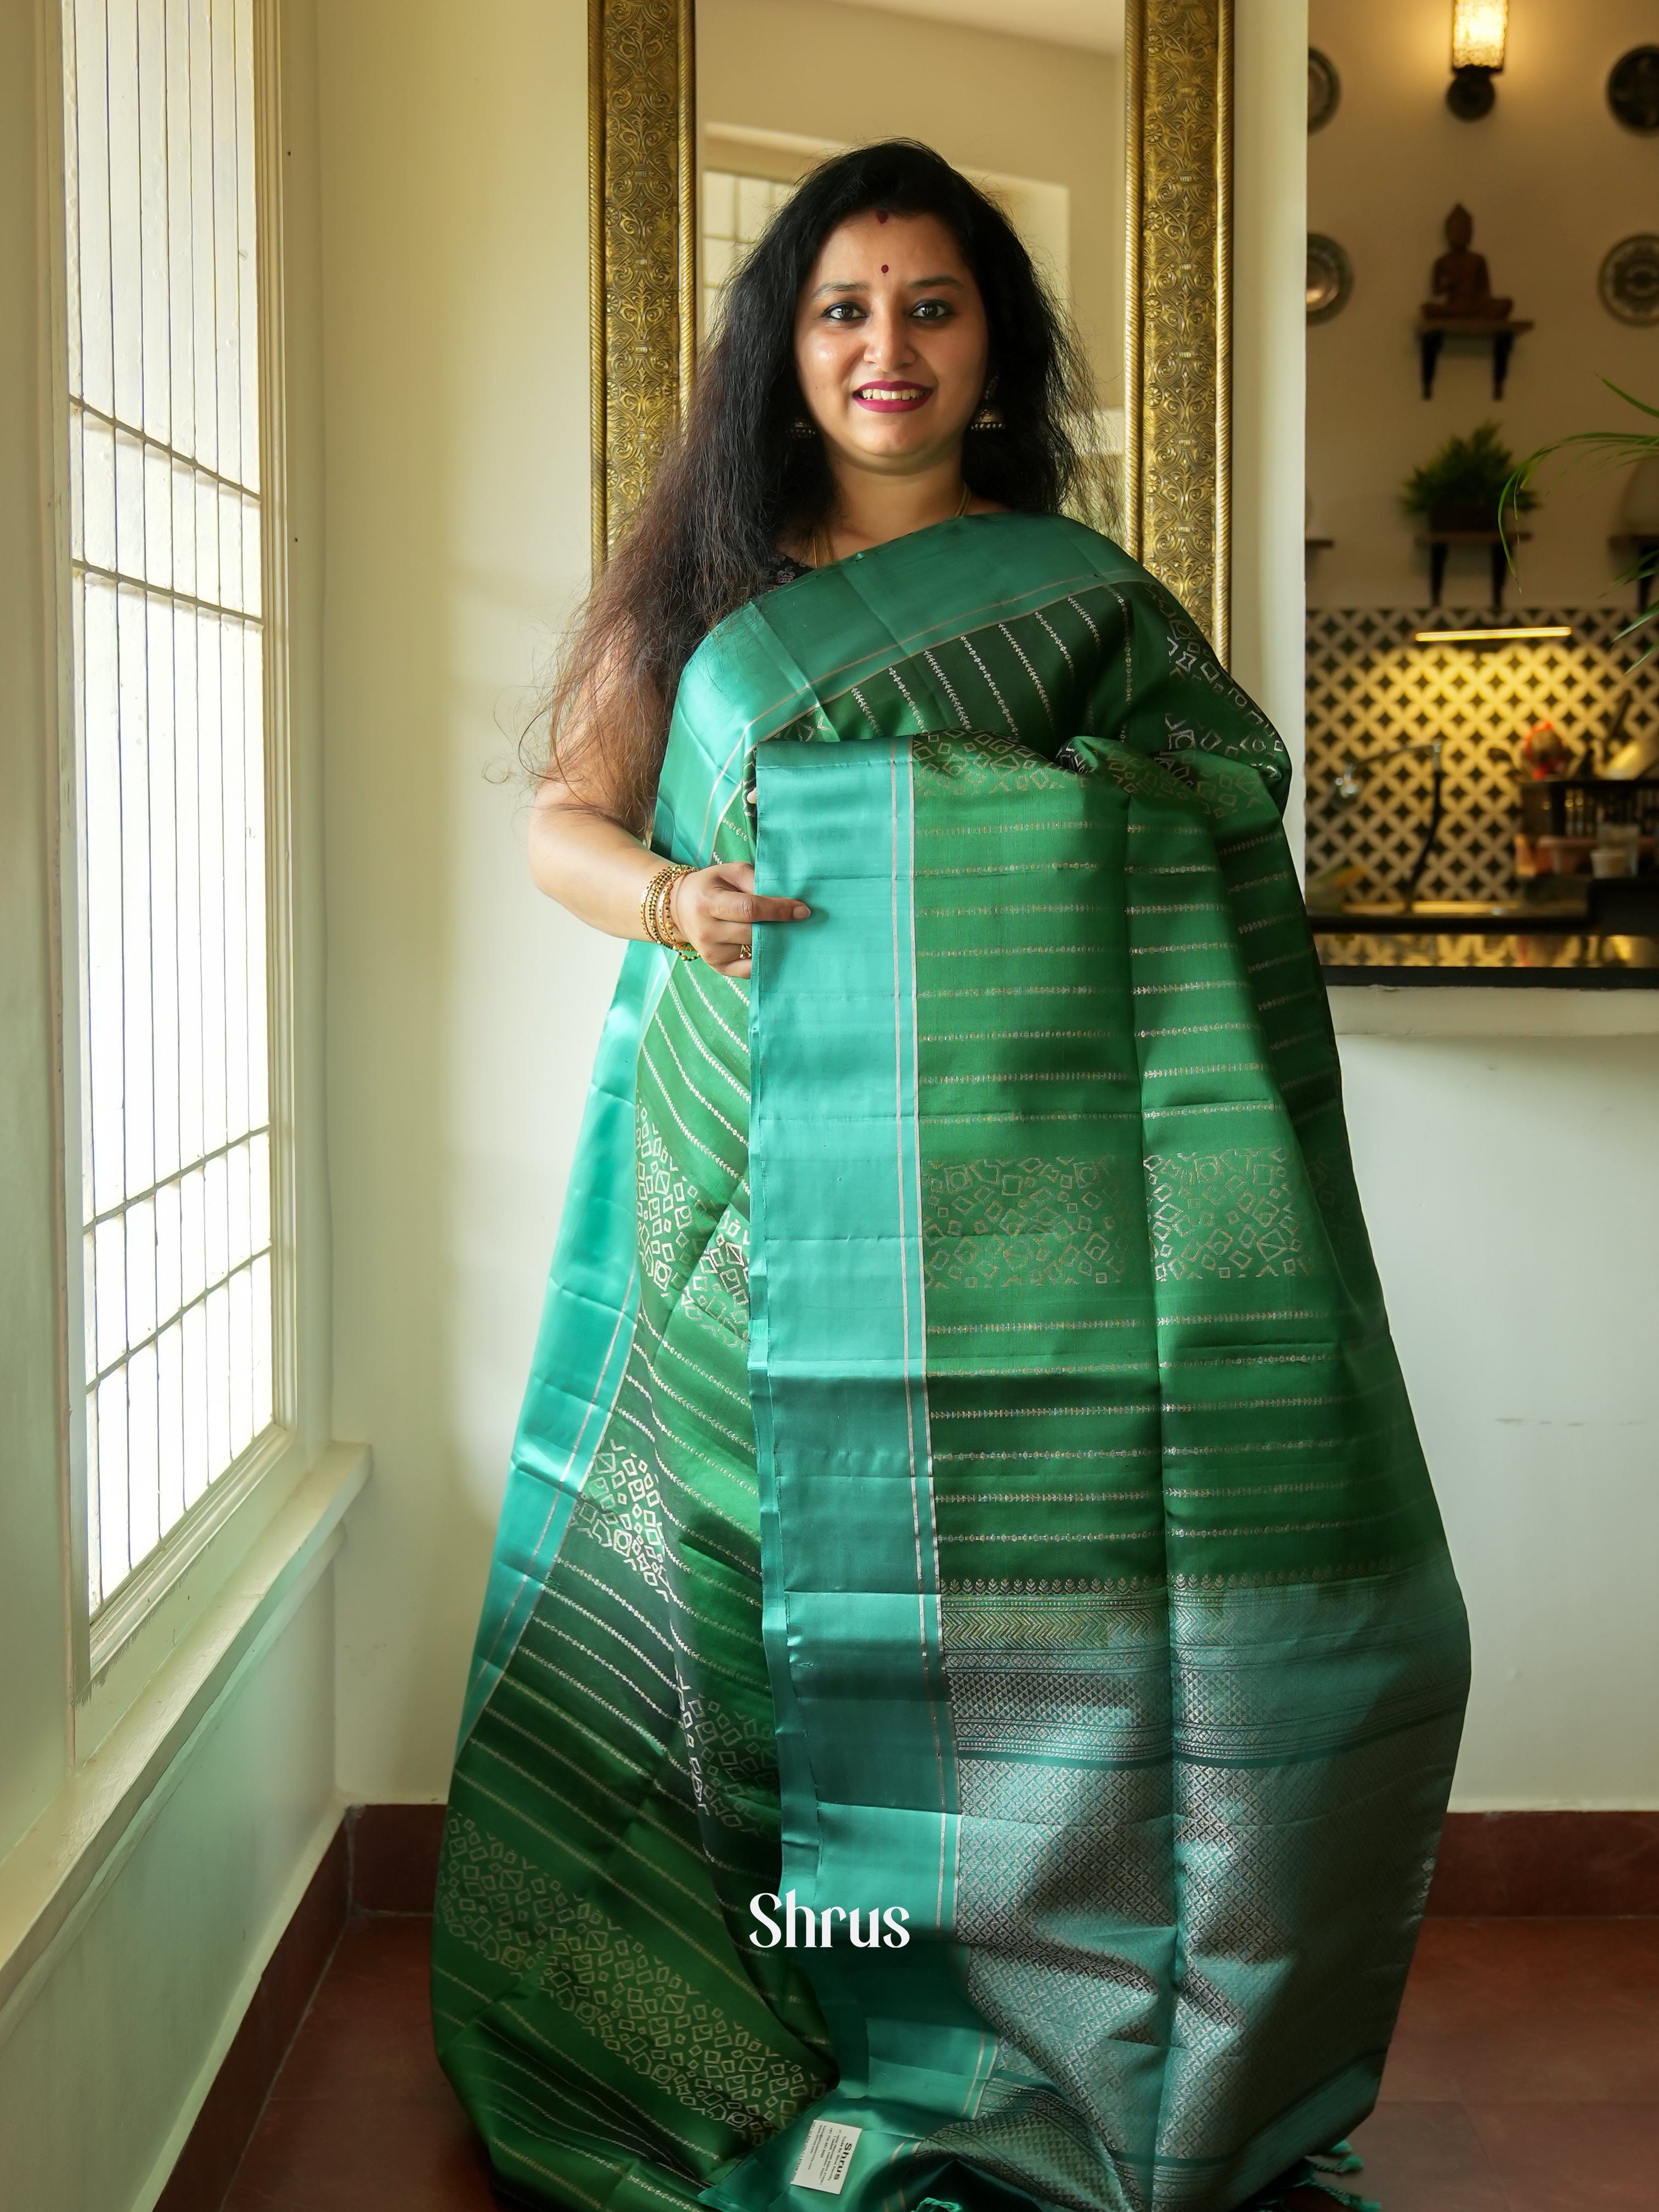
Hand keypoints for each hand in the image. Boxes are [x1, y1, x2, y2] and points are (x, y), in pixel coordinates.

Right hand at [670, 862, 808, 977]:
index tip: (803, 911)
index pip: (750, 909)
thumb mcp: (730, 872)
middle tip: (801, 923)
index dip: (779, 910)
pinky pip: (749, 970)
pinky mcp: (717, 966)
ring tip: (788, 933)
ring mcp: (711, 952)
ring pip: (754, 951)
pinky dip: (765, 961)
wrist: (680, 908)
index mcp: (708, 902)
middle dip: (780, 927)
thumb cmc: (711, 886)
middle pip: (754, 932)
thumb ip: (756, 881)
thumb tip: (785, 897)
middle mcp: (707, 930)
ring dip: (775, 944)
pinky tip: (775, 950)